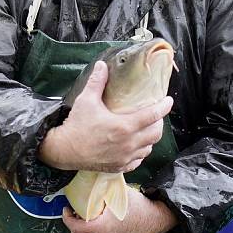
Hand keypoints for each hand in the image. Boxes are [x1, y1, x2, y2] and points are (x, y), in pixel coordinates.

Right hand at [38, 61, 172, 172]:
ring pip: (149, 148)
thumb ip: (97, 82)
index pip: (153, 115)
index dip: (164, 107)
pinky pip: (138, 160)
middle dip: (159, 123)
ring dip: (150, 138)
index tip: (168, 101)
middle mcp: (129, 144)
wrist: (64, 150)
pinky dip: (140, 152)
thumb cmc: (76, 125)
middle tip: (155, 115)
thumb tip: (102, 65)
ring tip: (146, 129)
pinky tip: (136, 145)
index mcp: (125, 126)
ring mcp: (125, 157)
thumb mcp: (86, 100)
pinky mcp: (119, 167)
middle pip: (156, 133)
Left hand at [62, 188, 177, 232]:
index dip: (66, 218)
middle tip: (78, 206)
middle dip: (79, 218)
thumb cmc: (141, 206)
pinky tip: (105, 216)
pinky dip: (100, 227)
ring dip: (90, 222)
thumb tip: (95, 174)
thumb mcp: (119, 193)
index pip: (75, 227)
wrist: (159, 218)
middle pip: (84, 230)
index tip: (66, 209)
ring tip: (92, 210)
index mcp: (102, 227)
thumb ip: (105, 187)